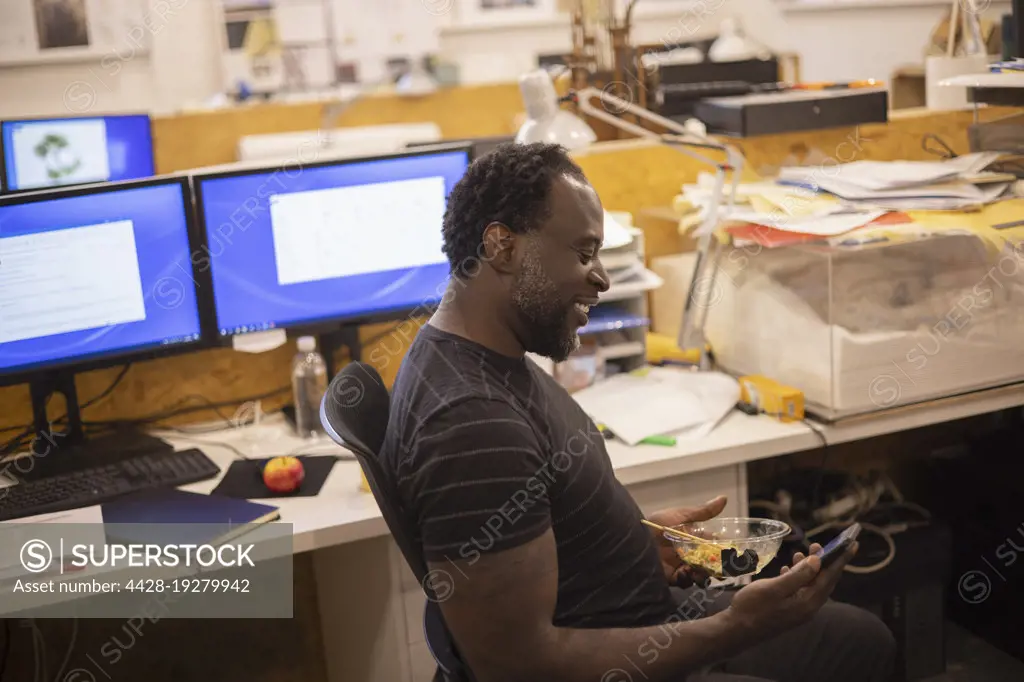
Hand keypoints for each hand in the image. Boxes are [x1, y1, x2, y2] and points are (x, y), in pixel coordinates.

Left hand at [647, 495, 727, 588]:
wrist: (634, 540)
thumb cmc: (657, 524)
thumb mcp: (680, 516)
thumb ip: (702, 512)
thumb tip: (724, 498)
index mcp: (692, 537)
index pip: (713, 546)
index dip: (724, 551)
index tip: (733, 556)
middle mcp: (688, 552)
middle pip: (709, 563)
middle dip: (717, 568)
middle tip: (720, 571)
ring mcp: (680, 565)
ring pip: (699, 574)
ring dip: (702, 574)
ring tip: (699, 571)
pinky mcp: (671, 577)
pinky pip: (685, 582)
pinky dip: (687, 579)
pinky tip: (684, 573)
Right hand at [725, 541, 856, 640]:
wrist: (736, 631)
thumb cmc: (753, 607)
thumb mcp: (774, 588)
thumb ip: (798, 575)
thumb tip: (818, 561)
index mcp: (807, 602)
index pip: (829, 577)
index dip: (841, 559)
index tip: (852, 544)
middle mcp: (808, 607)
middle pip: (823, 581)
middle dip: (825, 562)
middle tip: (818, 544)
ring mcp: (798, 610)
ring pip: (811, 585)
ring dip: (809, 568)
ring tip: (801, 553)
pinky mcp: (789, 610)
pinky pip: (801, 590)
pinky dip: (798, 577)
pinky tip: (788, 569)